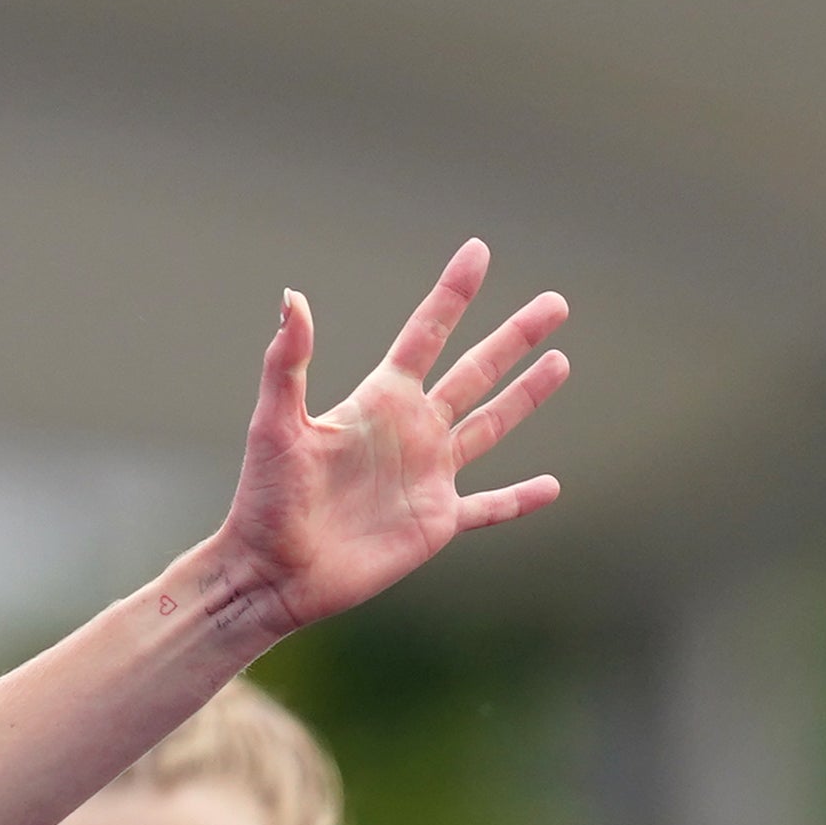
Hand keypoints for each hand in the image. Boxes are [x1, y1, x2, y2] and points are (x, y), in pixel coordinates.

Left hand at [205, 242, 566, 636]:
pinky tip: (552, 487)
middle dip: (514, 338)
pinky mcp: (435, 523)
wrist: (272, 572)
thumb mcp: (275, 424)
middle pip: (475, 372)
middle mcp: (410, 431)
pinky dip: (519, 499)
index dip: (452, 295)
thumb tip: (291, 296)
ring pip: (490, 426)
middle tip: (556, 303)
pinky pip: (489, 508)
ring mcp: (427, 477)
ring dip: (525, 396)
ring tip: (560, 362)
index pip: (425, 335)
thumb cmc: (265, 498)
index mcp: (379, 401)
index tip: (479, 253)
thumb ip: (287, 362)